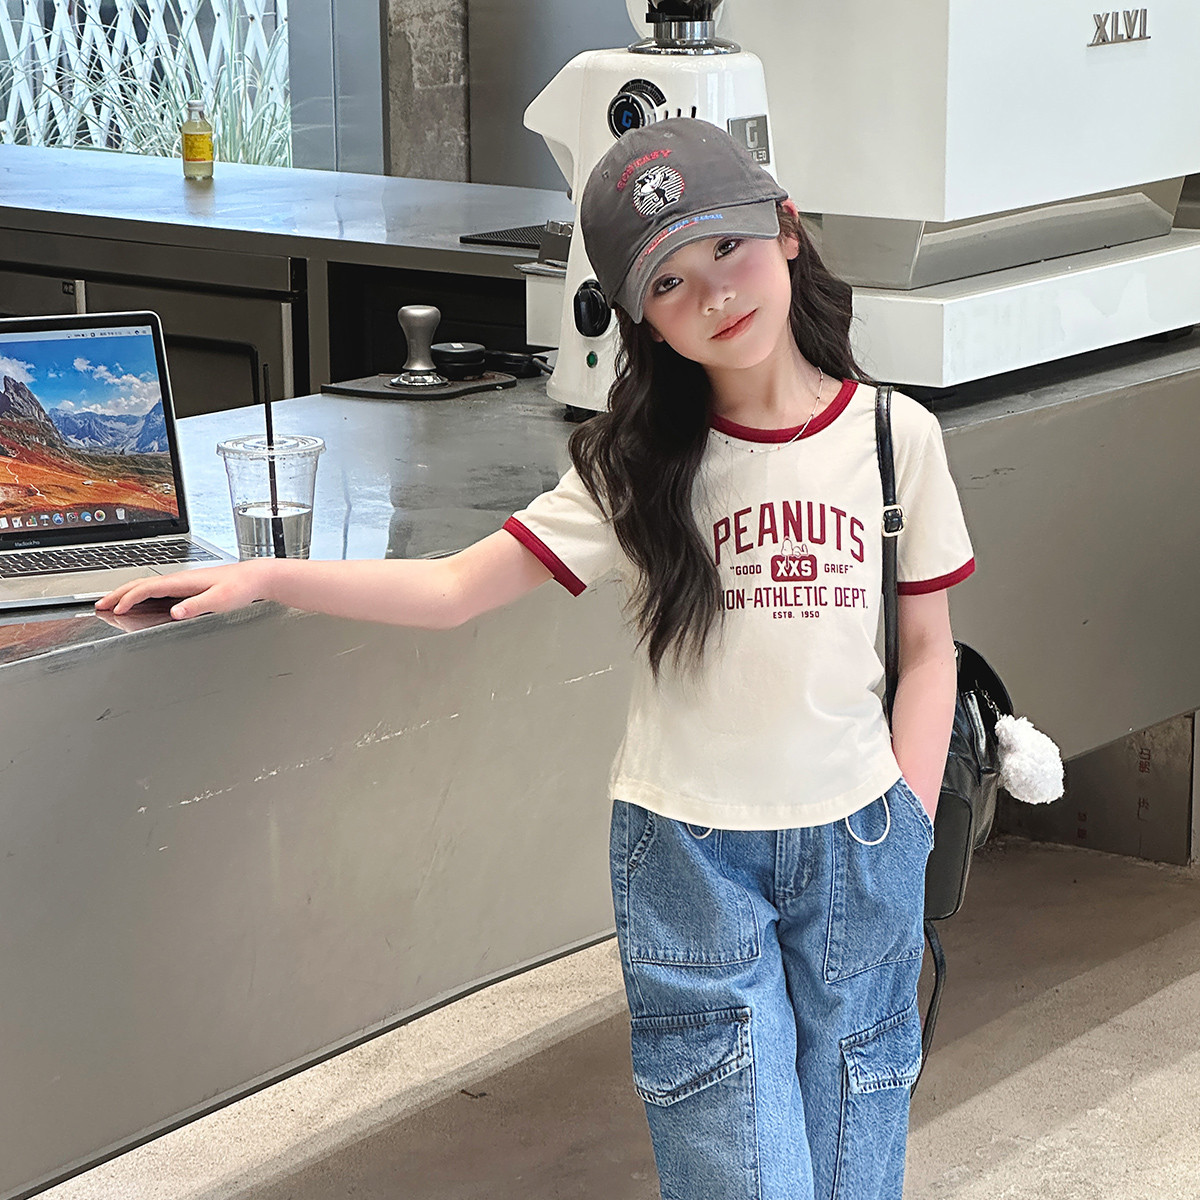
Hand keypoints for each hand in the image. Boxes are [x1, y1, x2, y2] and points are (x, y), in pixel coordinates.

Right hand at [95, 560, 275, 620]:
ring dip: (127, 593)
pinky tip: (140, 601)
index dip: (129, 599)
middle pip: (141, 585)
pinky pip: (157, 590)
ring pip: (147, 586)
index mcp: (184, 581)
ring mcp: (183, 582)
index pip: (148, 589)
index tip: (115, 610)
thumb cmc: (241, 587)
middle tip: (99, 605)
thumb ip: (197, 607)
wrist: (257, 577)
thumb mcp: (220, 600)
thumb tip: (175, 612)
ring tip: (111, 602)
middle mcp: (180, 579)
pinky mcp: (189, 586)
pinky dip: (141, 595)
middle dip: (118, 594)